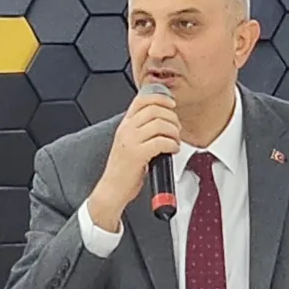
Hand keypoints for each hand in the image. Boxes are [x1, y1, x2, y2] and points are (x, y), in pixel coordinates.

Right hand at [87, 90, 180, 229]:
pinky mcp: (137, 154)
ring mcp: (130, 141)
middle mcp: (126, 129)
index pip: (142, 100)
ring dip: (174, 132)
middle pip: (155, 110)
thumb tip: (164, 120)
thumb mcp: (129, 143)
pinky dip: (172, 144)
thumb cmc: (124, 169)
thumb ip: (142, 130)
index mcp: (125, 125)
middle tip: (176, 129)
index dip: (160, 98)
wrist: (112, 190)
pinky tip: (172, 150)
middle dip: (172, 118)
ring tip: (175, 141)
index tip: (171, 104)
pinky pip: (161, 141)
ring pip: (160, 124)